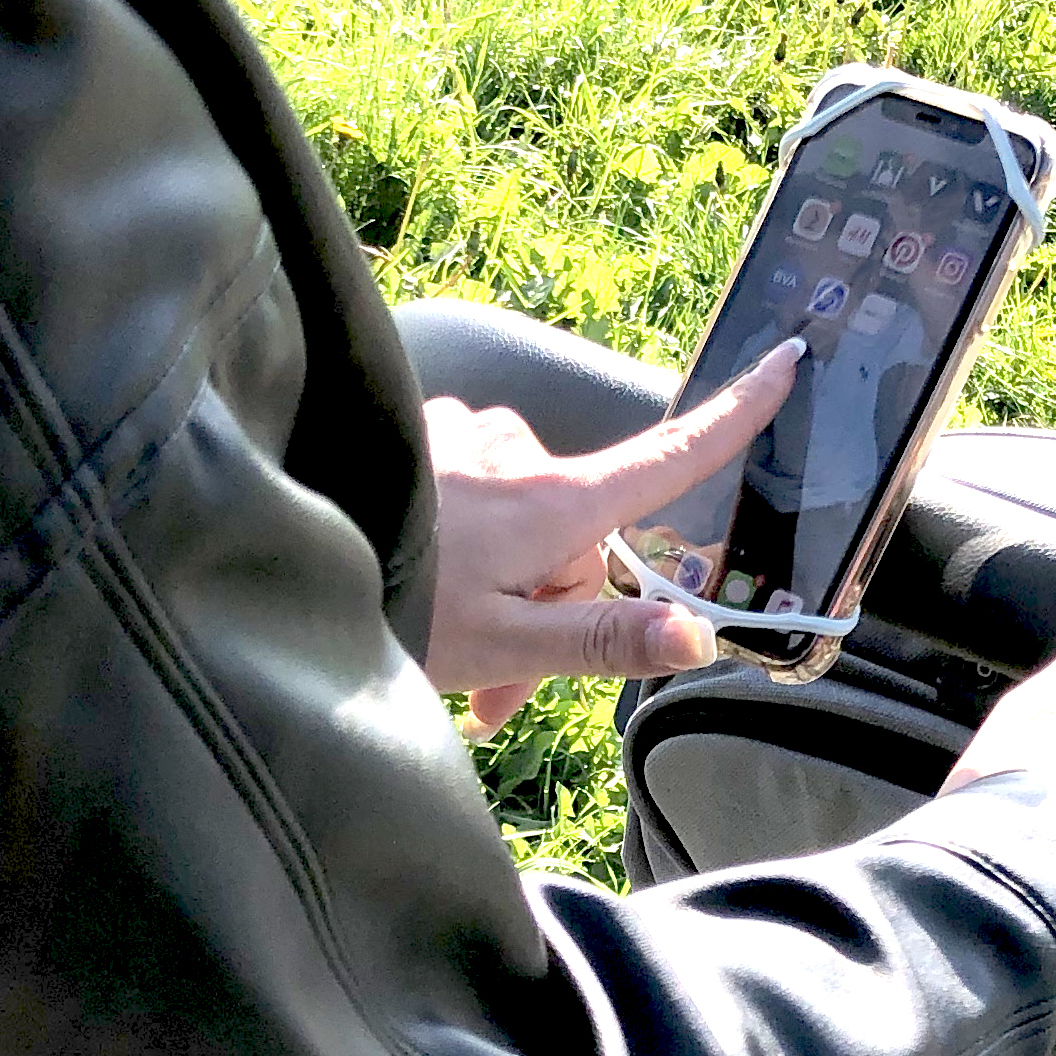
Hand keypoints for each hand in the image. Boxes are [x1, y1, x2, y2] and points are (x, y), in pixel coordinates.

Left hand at [423, 338, 803, 737]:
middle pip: (581, 537)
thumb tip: (698, 638)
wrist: (268, 541)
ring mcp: (470, 437)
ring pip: (522, 523)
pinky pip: (472, 496)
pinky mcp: (424, 434)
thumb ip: (601, 643)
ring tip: (444, 651)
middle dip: (551, 610)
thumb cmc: (388, 597)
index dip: (735, 417)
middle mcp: (523, 452)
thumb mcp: (502, 645)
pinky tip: (418, 589)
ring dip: (500, 588)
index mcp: (557, 503)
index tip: (787, 362)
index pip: (670, 456)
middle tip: (496, 693)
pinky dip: (460, 549)